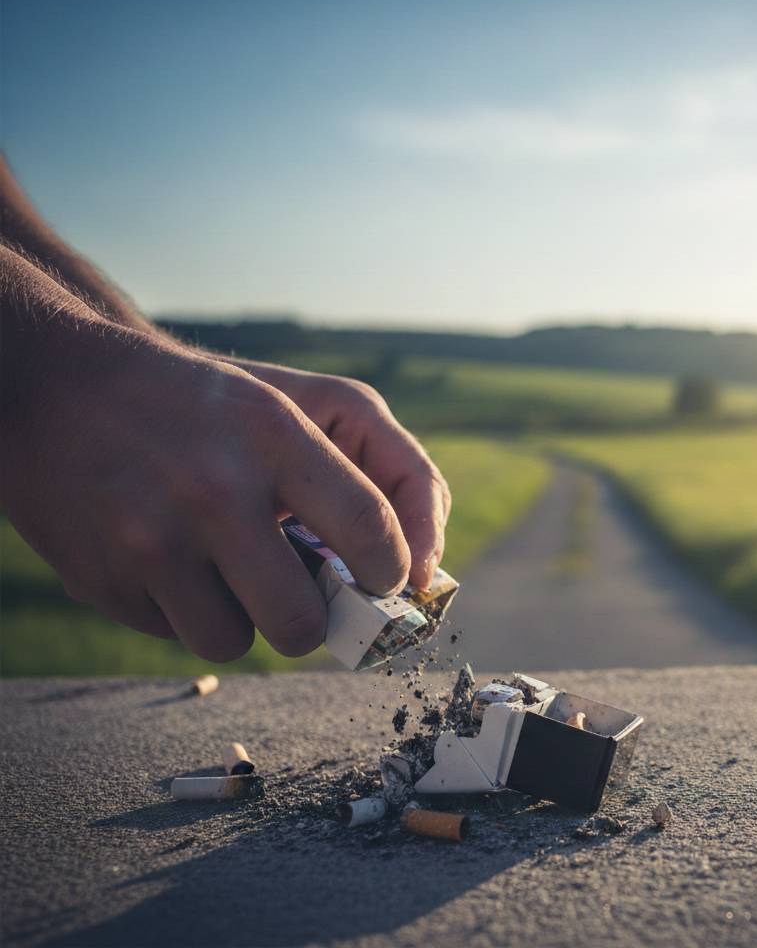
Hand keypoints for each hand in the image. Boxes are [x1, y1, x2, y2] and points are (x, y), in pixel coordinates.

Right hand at [3, 324, 411, 661]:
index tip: (388, 579)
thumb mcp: (288, 402)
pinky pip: (178, 635)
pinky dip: (189, 610)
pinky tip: (172, 557)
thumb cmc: (203, 406)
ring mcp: (150, 541)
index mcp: (272, 432)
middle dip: (316, 621)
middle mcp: (212, 489)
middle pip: (299, 620)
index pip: (369, 526)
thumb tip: (420, 569)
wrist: (61, 389)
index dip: (392, 569)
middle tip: (310, 595)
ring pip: (235, 643)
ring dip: (246, 618)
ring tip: (229, 566)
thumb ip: (371, 468)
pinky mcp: (104, 579)